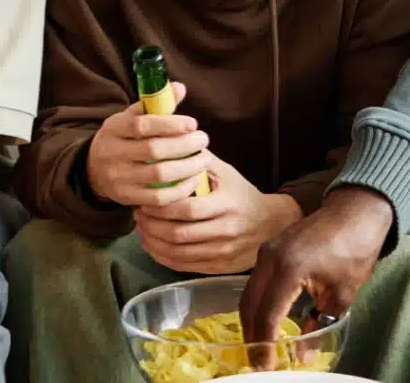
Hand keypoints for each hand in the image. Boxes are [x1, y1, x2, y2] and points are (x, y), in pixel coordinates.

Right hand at [86, 82, 213, 207]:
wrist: (94, 169)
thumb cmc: (123, 138)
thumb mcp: (131, 117)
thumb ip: (155, 104)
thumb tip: (180, 88)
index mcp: (114, 128)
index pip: (141, 125)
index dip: (170, 124)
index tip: (193, 124)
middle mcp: (112, 153)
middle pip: (153, 150)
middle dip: (184, 145)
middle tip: (204, 140)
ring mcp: (118, 178)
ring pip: (158, 175)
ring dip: (187, 168)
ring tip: (204, 160)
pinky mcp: (127, 198)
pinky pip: (158, 198)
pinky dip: (180, 190)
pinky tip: (194, 180)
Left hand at [134, 154, 302, 274]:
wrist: (271, 223)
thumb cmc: (242, 194)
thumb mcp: (226, 173)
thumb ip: (199, 160)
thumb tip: (171, 142)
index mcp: (226, 204)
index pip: (186, 209)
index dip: (160, 207)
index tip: (144, 200)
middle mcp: (226, 231)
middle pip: (179, 234)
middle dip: (152, 226)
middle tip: (138, 215)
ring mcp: (223, 252)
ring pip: (179, 254)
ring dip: (154, 243)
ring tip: (142, 230)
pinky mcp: (219, 267)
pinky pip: (185, 266)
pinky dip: (163, 258)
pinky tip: (153, 246)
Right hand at [239, 186, 394, 366]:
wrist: (357, 211)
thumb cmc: (354, 249)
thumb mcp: (342, 293)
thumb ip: (320, 324)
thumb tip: (303, 354)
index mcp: (288, 269)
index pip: (268, 316)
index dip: (264, 345)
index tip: (266, 366)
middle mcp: (270, 259)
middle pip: (249, 306)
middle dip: (251, 336)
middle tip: (259, 361)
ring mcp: (267, 251)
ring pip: (249, 293)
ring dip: (252, 320)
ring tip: (261, 345)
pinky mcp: (270, 248)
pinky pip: (255, 281)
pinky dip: (257, 303)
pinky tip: (266, 319)